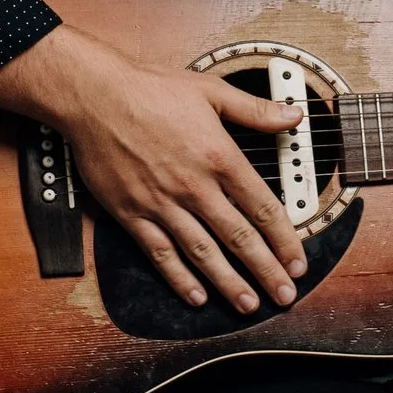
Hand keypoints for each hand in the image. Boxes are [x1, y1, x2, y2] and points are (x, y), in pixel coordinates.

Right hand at [0, 25, 310, 314]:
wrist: (94, 96)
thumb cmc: (149, 89)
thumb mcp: (210, 90)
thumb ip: (255, 110)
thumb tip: (292, 117)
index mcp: (219, 156)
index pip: (262, 207)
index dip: (285, 239)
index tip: (297, 260)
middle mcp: (194, 186)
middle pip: (239, 238)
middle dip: (266, 271)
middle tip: (284, 294)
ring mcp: (162, 203)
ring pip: (203, 253)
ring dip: (229, 283)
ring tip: (248, 304)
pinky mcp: (132, 213)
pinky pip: (160, 253)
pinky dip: (179, 278)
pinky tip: (196, 296)